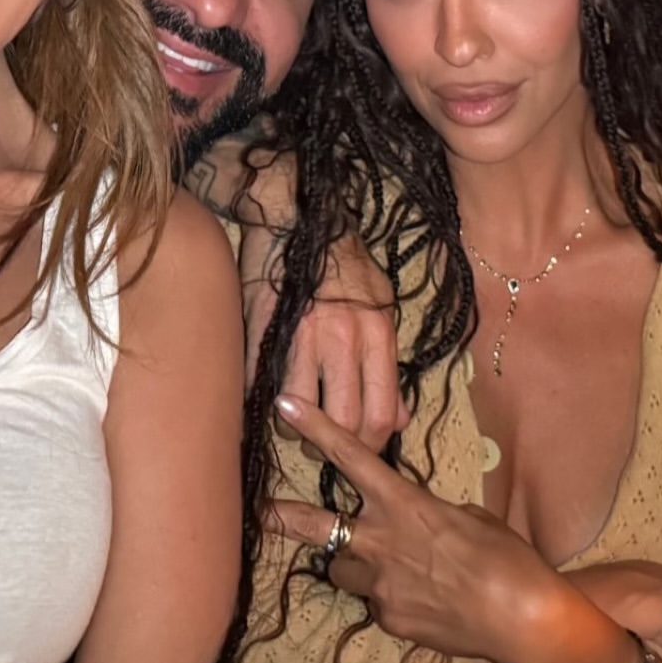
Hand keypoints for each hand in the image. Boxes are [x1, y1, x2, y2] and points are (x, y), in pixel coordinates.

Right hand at [240, 228, 408, 453]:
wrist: (297, 214)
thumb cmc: (341, 261)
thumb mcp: (381, 306)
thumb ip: (388, 363)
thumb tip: (401, 417)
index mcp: (378, 333)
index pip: (383, 414)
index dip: (370, 444)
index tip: (357, 447)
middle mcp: (345, 337)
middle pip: (346, 424)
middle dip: (332, 448)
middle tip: (320, 444)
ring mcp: (301, 335)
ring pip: (301, 415)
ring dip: (295, 431)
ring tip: (292, 423)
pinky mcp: (262, 331)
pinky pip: (260, 387)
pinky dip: (260, 404)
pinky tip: (262, 402)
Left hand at [269, 393, 632, 662]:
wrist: (523, 620)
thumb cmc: (508, 558)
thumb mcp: (469, 518)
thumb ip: (429, 512)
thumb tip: (415, 522)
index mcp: (405, 504)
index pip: (350, 457)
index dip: (315, 428)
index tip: (283, 405)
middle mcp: (381, 542)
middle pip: (315, 526)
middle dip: (283, 516)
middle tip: (261, 510)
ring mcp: (380, 585)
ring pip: (344, 570)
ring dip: (355, 564)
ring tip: (390, 569)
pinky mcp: (388, 620)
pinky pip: (377, 602)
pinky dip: (391, 597)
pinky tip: (426, 603)